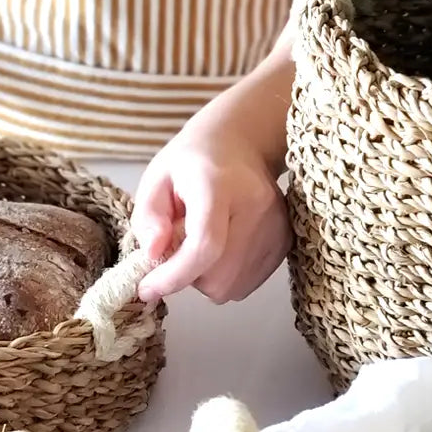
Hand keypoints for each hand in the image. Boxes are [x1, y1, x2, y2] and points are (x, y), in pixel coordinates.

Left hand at [131, 128, 292, 303]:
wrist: (241, 143)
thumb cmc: (191, 163)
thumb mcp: (156, 180)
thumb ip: (148, 218)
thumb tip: (153, 254)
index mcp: (219, 184)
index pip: (205, 245)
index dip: (174, 276)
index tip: (146, 288)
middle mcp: (255, 207)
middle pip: (218, 276)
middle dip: (188, 275)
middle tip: (178, 248)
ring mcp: (276, 227)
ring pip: (231, 287)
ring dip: (206, 278)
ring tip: (202, 243)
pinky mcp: (284, 242)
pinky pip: (245, 284)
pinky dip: (225, 276)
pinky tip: (221, 247)